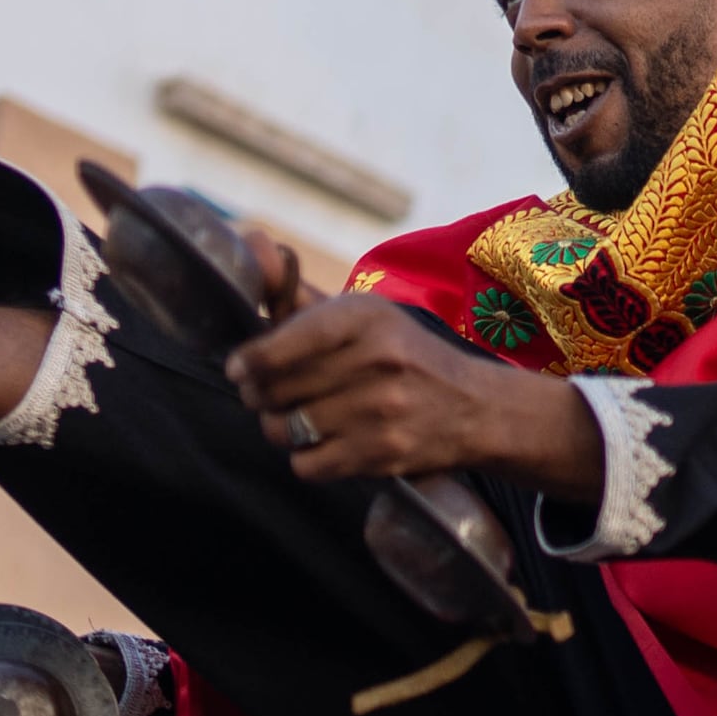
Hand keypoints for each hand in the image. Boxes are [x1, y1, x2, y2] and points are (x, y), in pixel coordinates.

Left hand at [223, 296, 600, 495]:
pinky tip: (322, 445)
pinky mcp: (384, 454)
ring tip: (294, 421)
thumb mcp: (369, 317)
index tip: (239, 369)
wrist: (477, 408)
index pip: (283, 342)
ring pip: (286, 429)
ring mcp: (380, 411)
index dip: (250, 361)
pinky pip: (308, 465)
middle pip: (275, 389)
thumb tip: (251, 250)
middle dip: (258, 396)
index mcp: (366, 318)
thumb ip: (307, 303)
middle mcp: (375, 360)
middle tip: (264, 396)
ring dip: (281, 429)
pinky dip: (306, 459)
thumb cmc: (408, 357)